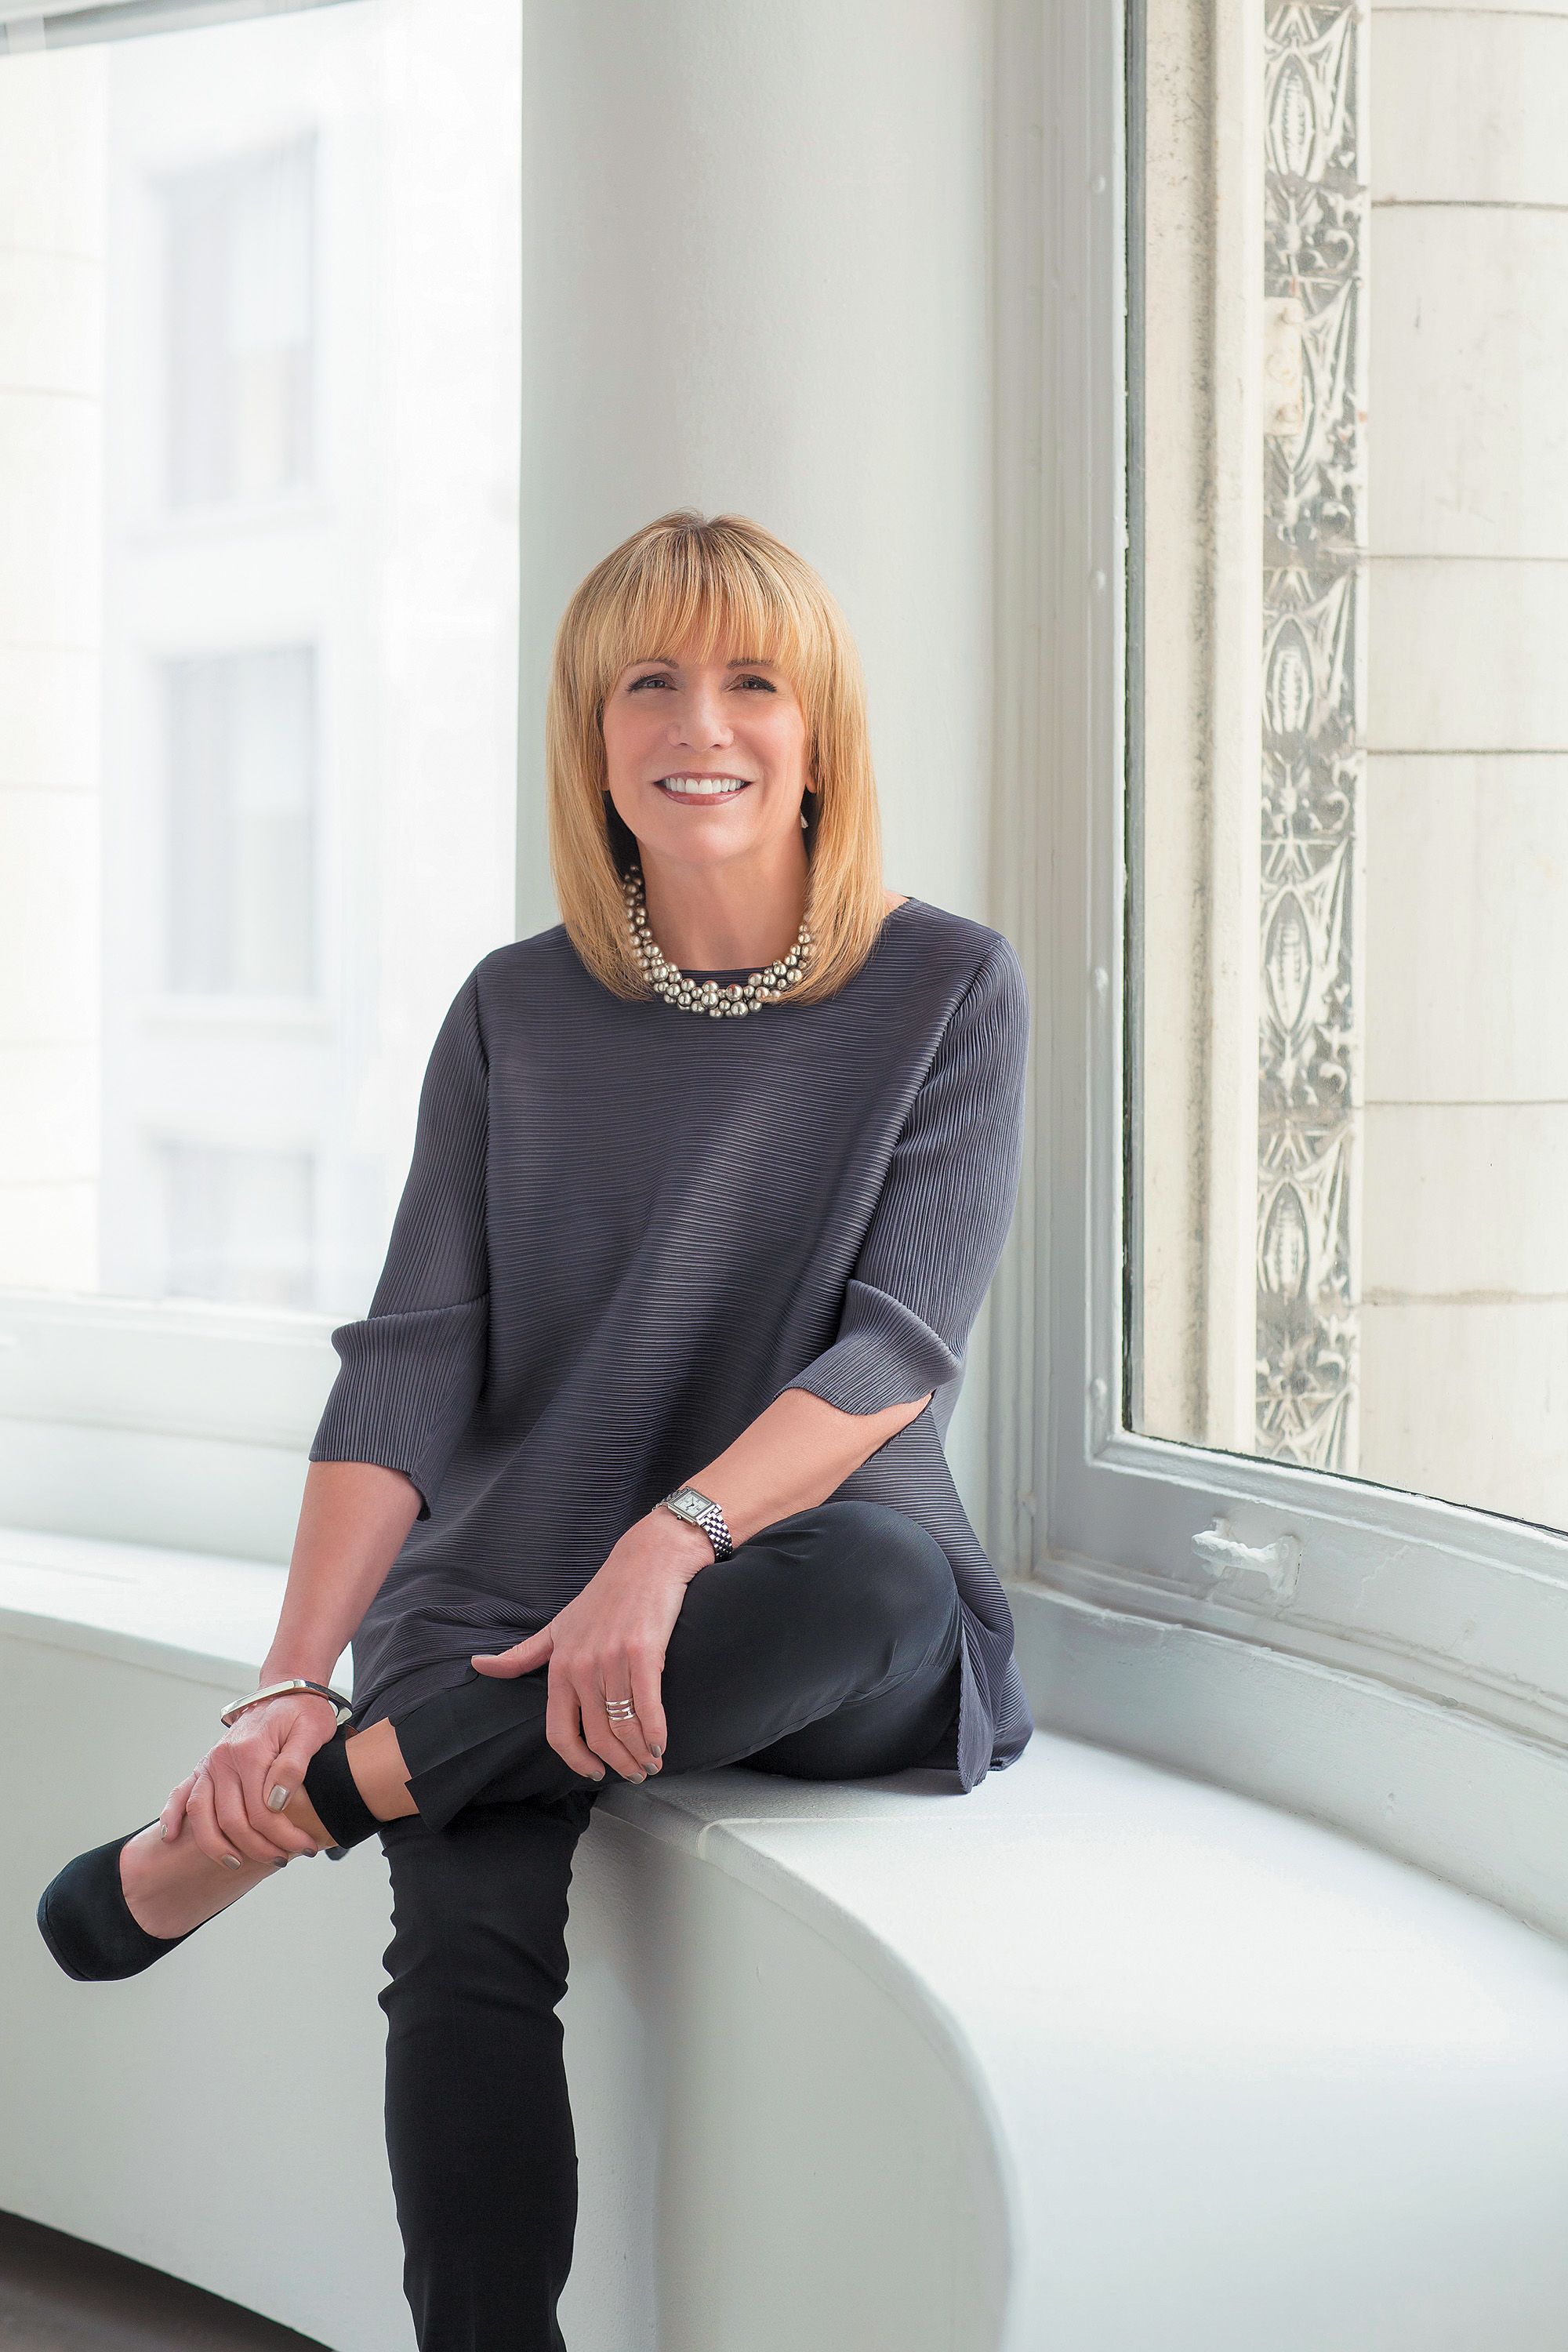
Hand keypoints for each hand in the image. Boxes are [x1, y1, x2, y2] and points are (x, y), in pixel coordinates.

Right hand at [158, 1693, 341, 1866]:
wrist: (286, 1689)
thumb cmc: (302, 1712)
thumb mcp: (311, 1732)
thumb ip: (294, 1765)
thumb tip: (275, 1801)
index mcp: (250, 1751)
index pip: (262, 1811)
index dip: (283, 1835)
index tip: (306, 1847)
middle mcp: (224, 1759)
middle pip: (232, 1819)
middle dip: (258, 1847)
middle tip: (282, 1859)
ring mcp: (211, 1763)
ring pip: (201, 1814)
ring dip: (216, 1845)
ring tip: (235, 1863)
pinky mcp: (205, 1765)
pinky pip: (182, 1792)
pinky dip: (172, 1815)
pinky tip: (171, 1836)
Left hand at [469, 1511, 711, 1781]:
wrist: (647, 1560)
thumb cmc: (605, 1594)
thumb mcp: (558, 1626)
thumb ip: (522, 1654)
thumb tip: (478, 1665)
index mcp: (560, 1666)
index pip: (559, 1731)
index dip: (577, 1760)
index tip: (594, 1772)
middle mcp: (582, 1667)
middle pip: (597, 1736)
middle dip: (618, 1763)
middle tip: (634, 1774)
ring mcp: (612, 1661)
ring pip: (624, 1726)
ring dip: (639, 1754)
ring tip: (650, 1762)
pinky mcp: (644, 1654)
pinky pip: (648, 1707)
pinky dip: (656, 1732)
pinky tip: (661, 1744)